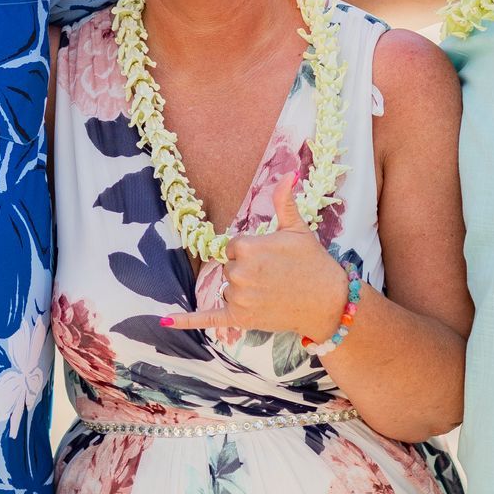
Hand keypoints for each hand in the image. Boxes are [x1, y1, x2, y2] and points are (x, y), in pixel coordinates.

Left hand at [161, 180, 349, 341]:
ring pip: (228, 289)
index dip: (252, 251)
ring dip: (243, 291)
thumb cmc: (314, 263)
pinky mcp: (239, 319)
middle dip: (248, 270)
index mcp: (248, 247)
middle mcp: (239, 272)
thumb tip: (288, 173)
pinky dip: (185, 320)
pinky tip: (165, 320)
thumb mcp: (298, 228)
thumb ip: (284, 201)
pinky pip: (206, 317)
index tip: (272, 258)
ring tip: (272, 292)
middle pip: (229, 267)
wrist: (329, 302)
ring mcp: (238, 297)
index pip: (233, 246)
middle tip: (275, 276)